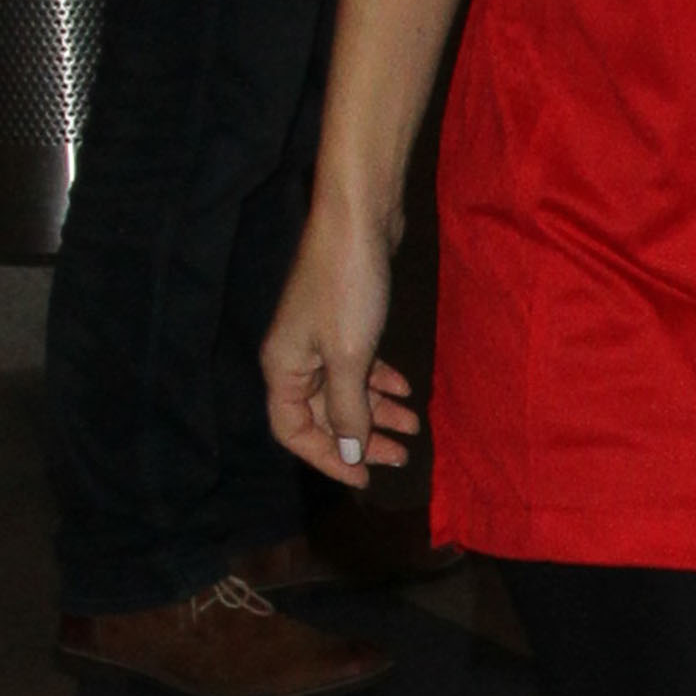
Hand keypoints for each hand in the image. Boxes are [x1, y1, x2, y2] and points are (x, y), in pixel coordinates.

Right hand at [262, 194, 422, 480]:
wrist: (359, 217)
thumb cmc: (348, 288)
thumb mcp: (349, 358)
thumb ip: (347, 409)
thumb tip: (349, 454)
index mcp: (282, 369)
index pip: (293, 432)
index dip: (328, 459)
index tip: (364, 478)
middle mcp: (294, 356)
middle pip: (321, 415)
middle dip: (361, 438)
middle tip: (400, 455)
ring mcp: (318, 336)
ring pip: (344, 389)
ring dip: (377, 410)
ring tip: (413, 426)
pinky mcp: (343, 318)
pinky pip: (356, 364)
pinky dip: (379, 379)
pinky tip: (406, 387)